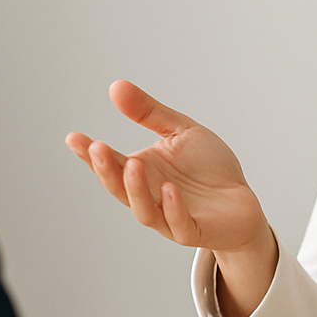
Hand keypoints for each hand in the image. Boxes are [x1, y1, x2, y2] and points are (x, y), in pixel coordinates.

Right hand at [66, 80, 276, 316]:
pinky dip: (173, 209)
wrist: (242, 200)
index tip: (74, 137)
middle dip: (106, 170)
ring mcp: (169, 217)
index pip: (110, 164)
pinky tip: (169, 188)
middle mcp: (149, 196)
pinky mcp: (194, 230)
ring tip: (133, 164)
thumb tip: (116, 86)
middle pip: (119, 188)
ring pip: (144, 209)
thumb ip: (149, 113)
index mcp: (142, 172)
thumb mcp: (180, 132)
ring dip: (135, 189)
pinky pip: (179, 224)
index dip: (90, 154)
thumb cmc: (209, 168)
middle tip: (97, 148)